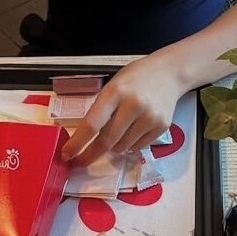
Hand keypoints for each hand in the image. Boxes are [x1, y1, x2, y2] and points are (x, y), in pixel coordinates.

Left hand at [62, 55, 184, 166]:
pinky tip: (135, 128)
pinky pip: (137, 147)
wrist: (169, 73)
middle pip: (106, 141)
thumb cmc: (135, 79)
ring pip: (122, 148)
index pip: (92, 124)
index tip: (67, 155)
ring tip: (119, 129)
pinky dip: (130, 144)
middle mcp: (133, 105)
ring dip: (114, 146)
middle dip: (90, 155)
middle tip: (80, 161)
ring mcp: (150, 117)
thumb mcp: (113, 86)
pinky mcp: (162, 127)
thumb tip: (85, 140)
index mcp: (115, 92)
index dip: (78, 143)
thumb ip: (101, 109)